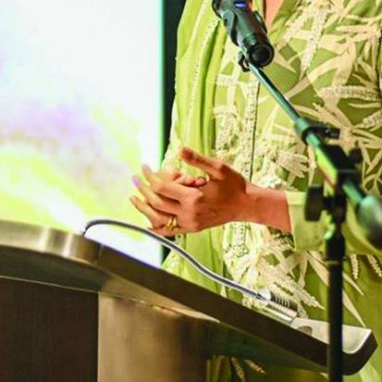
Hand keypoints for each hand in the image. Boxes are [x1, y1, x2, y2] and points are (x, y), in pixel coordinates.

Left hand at [130, 147, 248, 234]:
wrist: (246, 205)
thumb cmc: (234, 185)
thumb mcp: (219, 168)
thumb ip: (198, 160)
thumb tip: (180, 150)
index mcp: (194, 198)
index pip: (163, 187)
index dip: (150, 176)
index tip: (144, 167)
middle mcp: (189, 214)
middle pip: (157, 203)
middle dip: (143, 190)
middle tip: (135, 179)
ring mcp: (190, 224)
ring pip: (160, 219)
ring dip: (145, 209)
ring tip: (134, 198)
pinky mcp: (193, 229)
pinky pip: (170, 231)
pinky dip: (157, 229)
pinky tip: (147, 224)